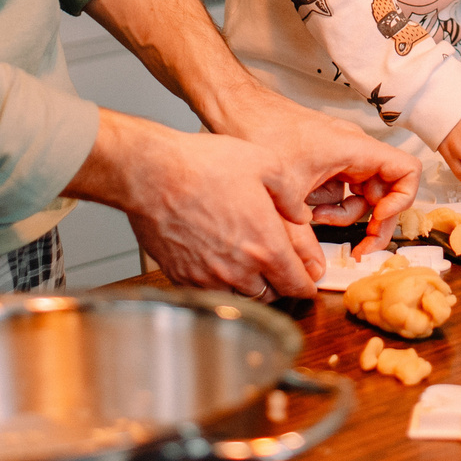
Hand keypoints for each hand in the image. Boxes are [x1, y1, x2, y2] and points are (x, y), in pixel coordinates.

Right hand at [74, 112, 324, 297]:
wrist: (152, 173)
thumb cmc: (203, 165)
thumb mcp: (264, 163)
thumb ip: (290, 195)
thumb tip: (301, 214)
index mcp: (265, 245)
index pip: (296, 283)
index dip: (306, 284)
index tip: (308, 282)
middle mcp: (239, 268)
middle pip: (270, 295)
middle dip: (279, 284)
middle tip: (280, 269)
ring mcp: (209, 276)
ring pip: (241, 297)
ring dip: (250, 286)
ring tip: (250, 267)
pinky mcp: (182, 276)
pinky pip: (210, 292)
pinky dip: (220, 285)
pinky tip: (219, 264)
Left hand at [217, 88, 419, 250]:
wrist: (236, 109)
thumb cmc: (262, 131)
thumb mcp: (288, 189)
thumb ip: (305, 230)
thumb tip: (312, 266)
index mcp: (356, 148)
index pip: (407, 170)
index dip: (402, 201)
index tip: (378, 221)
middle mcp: (354, 150)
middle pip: (386, 190)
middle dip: (375, 221)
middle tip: (361, 248)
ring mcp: (341, 155)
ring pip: (363, 193)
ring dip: (346, 215)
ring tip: (318, 220)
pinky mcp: (326, 161)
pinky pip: (343, 188)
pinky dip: (331, 205)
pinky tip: (308, 210)